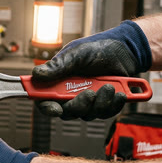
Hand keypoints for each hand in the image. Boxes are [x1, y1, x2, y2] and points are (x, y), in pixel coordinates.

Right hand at [31, 20, 150, 120]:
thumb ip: (58, 66)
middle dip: (79, 106)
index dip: (47, 108)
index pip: (45, 99)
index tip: (56, 109)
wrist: (125, 50)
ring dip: (100, 103)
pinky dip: (113, 105)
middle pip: (67, 112)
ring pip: (88, 115)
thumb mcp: (76, 54)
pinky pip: (105, 113)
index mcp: (58, 81)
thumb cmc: (98, 48)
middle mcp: (70, 93)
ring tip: (109, 87)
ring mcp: (88, 100)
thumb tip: (37, 74)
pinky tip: (119, 94)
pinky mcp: (104, 104)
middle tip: (90, 94)